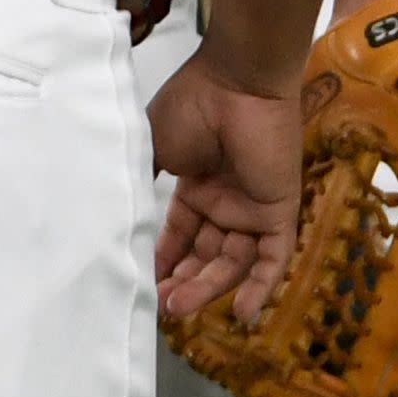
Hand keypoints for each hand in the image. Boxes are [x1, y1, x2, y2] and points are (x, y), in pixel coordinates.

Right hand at [148, 53, 302, 326]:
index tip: (144, 284)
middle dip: (184, 282)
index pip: (181, 235)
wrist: (236, 81)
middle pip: (207, 254)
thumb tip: (118, 210)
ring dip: (208, 288)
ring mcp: (253, 207)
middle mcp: (226, 200)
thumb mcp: (154, 147)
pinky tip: (240, 315)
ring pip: (234, 262)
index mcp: (197, 185)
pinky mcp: (280, 210)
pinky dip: (261, 288)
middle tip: (162, 306)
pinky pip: (274, 257)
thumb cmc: (192, 107)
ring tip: (179, 308)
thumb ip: (143, 180)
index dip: (165, 261)